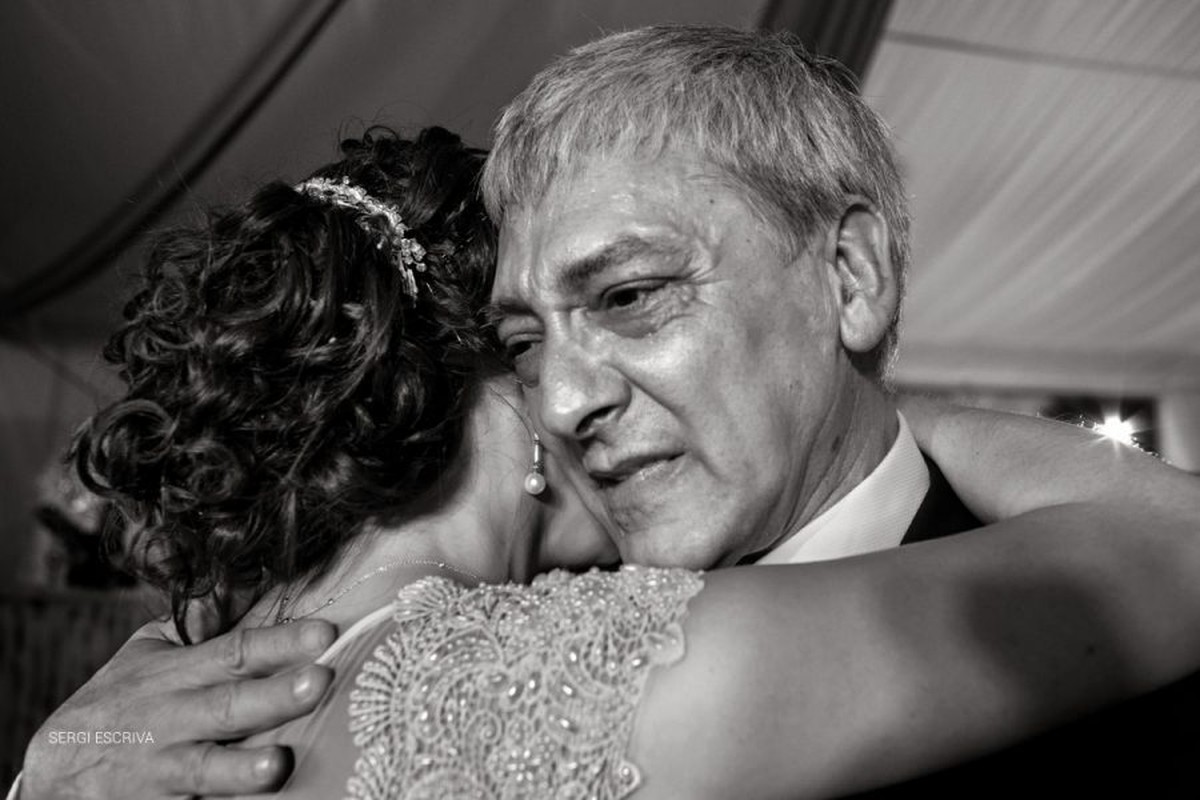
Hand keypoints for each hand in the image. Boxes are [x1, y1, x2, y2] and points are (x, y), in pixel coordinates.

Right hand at [20, 618, 335, 798]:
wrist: (51, 774)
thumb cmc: (117, 705)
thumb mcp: (147, 654)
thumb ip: (199, 622)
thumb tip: (245, 579)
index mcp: (177, 675)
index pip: (235, 651)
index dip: (279, 642)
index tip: (325, 632)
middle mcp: (172, 720)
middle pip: (229, 706)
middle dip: (275, 696)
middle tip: (322, 680)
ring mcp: (162, 770)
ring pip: (205, 769)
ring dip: (243, 768)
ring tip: (280, 763)